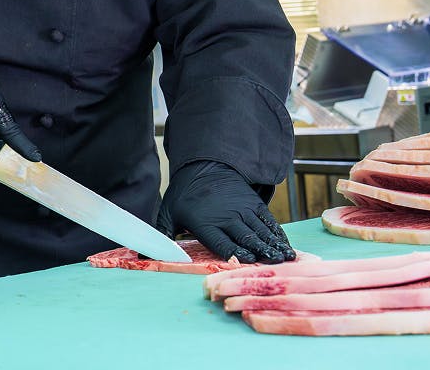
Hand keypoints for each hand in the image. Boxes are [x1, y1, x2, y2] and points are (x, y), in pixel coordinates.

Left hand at [156, 160, 295, 263]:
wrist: (204, 165)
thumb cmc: (185, 194)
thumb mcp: (168, 212)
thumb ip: (160, 235)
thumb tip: (142, 254)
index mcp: (206, 222)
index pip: (221, 241)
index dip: (235, 252)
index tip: (248, 260)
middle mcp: (227, 216)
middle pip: (246, 236)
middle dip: (261, 251)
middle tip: (275, 264)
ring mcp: (243, 209)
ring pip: (260, 230)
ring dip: (274, 245)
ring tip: (286, 258)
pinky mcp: (253, 203)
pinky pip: (268, 220)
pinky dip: (278, 233)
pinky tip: (285, 246)